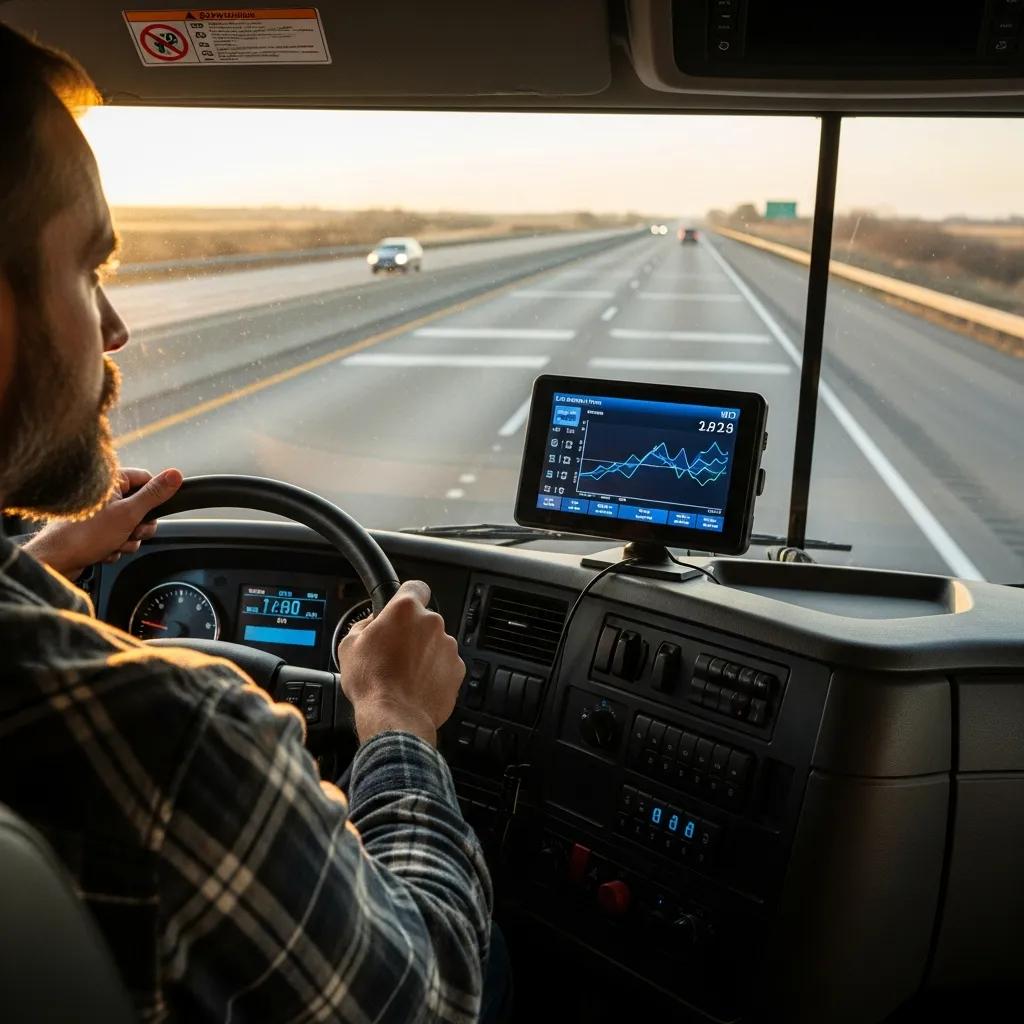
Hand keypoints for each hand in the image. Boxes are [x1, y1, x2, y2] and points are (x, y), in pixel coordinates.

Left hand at [25, 467, 183, 580]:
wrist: (57, 561)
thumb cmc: (85, 535)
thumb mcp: (129, 513)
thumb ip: (154, 494)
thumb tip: (175, 474)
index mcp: (111, 481)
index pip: (146, 480)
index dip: (153, 499)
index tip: (149, 513)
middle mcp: (104, 494)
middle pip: (142, 506)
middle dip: (139, 526)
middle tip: (130, 531)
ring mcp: (99, 512)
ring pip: (131, 525)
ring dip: (127, 539)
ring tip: (111, 543)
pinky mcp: (94, 529)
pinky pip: (118, 536)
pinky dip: (115, 546)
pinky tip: (102, 549)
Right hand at [338, 580, 464, 746]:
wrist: (394, 717)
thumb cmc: (371, 682)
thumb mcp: (350, 646)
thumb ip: (364, 624)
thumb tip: (373, 623)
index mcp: (405, 610)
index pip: (415, 587)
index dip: (408, 595)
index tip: (403, 606)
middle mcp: (432, 623)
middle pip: (424, 620)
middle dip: (412, 632)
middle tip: (394, 652)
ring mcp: (448, 646)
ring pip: (435, 643)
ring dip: (424, 653)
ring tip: (404, 673)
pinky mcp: (457, 669)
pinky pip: (445, 664)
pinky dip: (434, 671)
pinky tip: (417, 684)